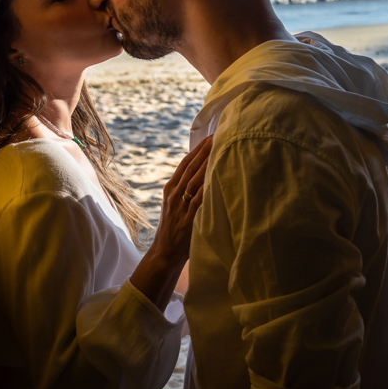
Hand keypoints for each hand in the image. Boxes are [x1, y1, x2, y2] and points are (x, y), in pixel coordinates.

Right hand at [155, 136, 213, 268]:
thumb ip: (187, 189)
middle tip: (221, 135)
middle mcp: (173, 194)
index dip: (199, 148)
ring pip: (195, 180)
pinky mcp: (188, 219)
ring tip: (223, 149)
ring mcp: (180, 206)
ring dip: (209, 164)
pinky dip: (209, 187)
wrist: (165, 253)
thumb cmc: (175, 228)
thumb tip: (204, 172)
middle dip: (206, 150)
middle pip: (191, 167)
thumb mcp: (176, 204)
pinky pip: (200, 200)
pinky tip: (220, 176)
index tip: (212, 135)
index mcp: (170, 188)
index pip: (185, 162)